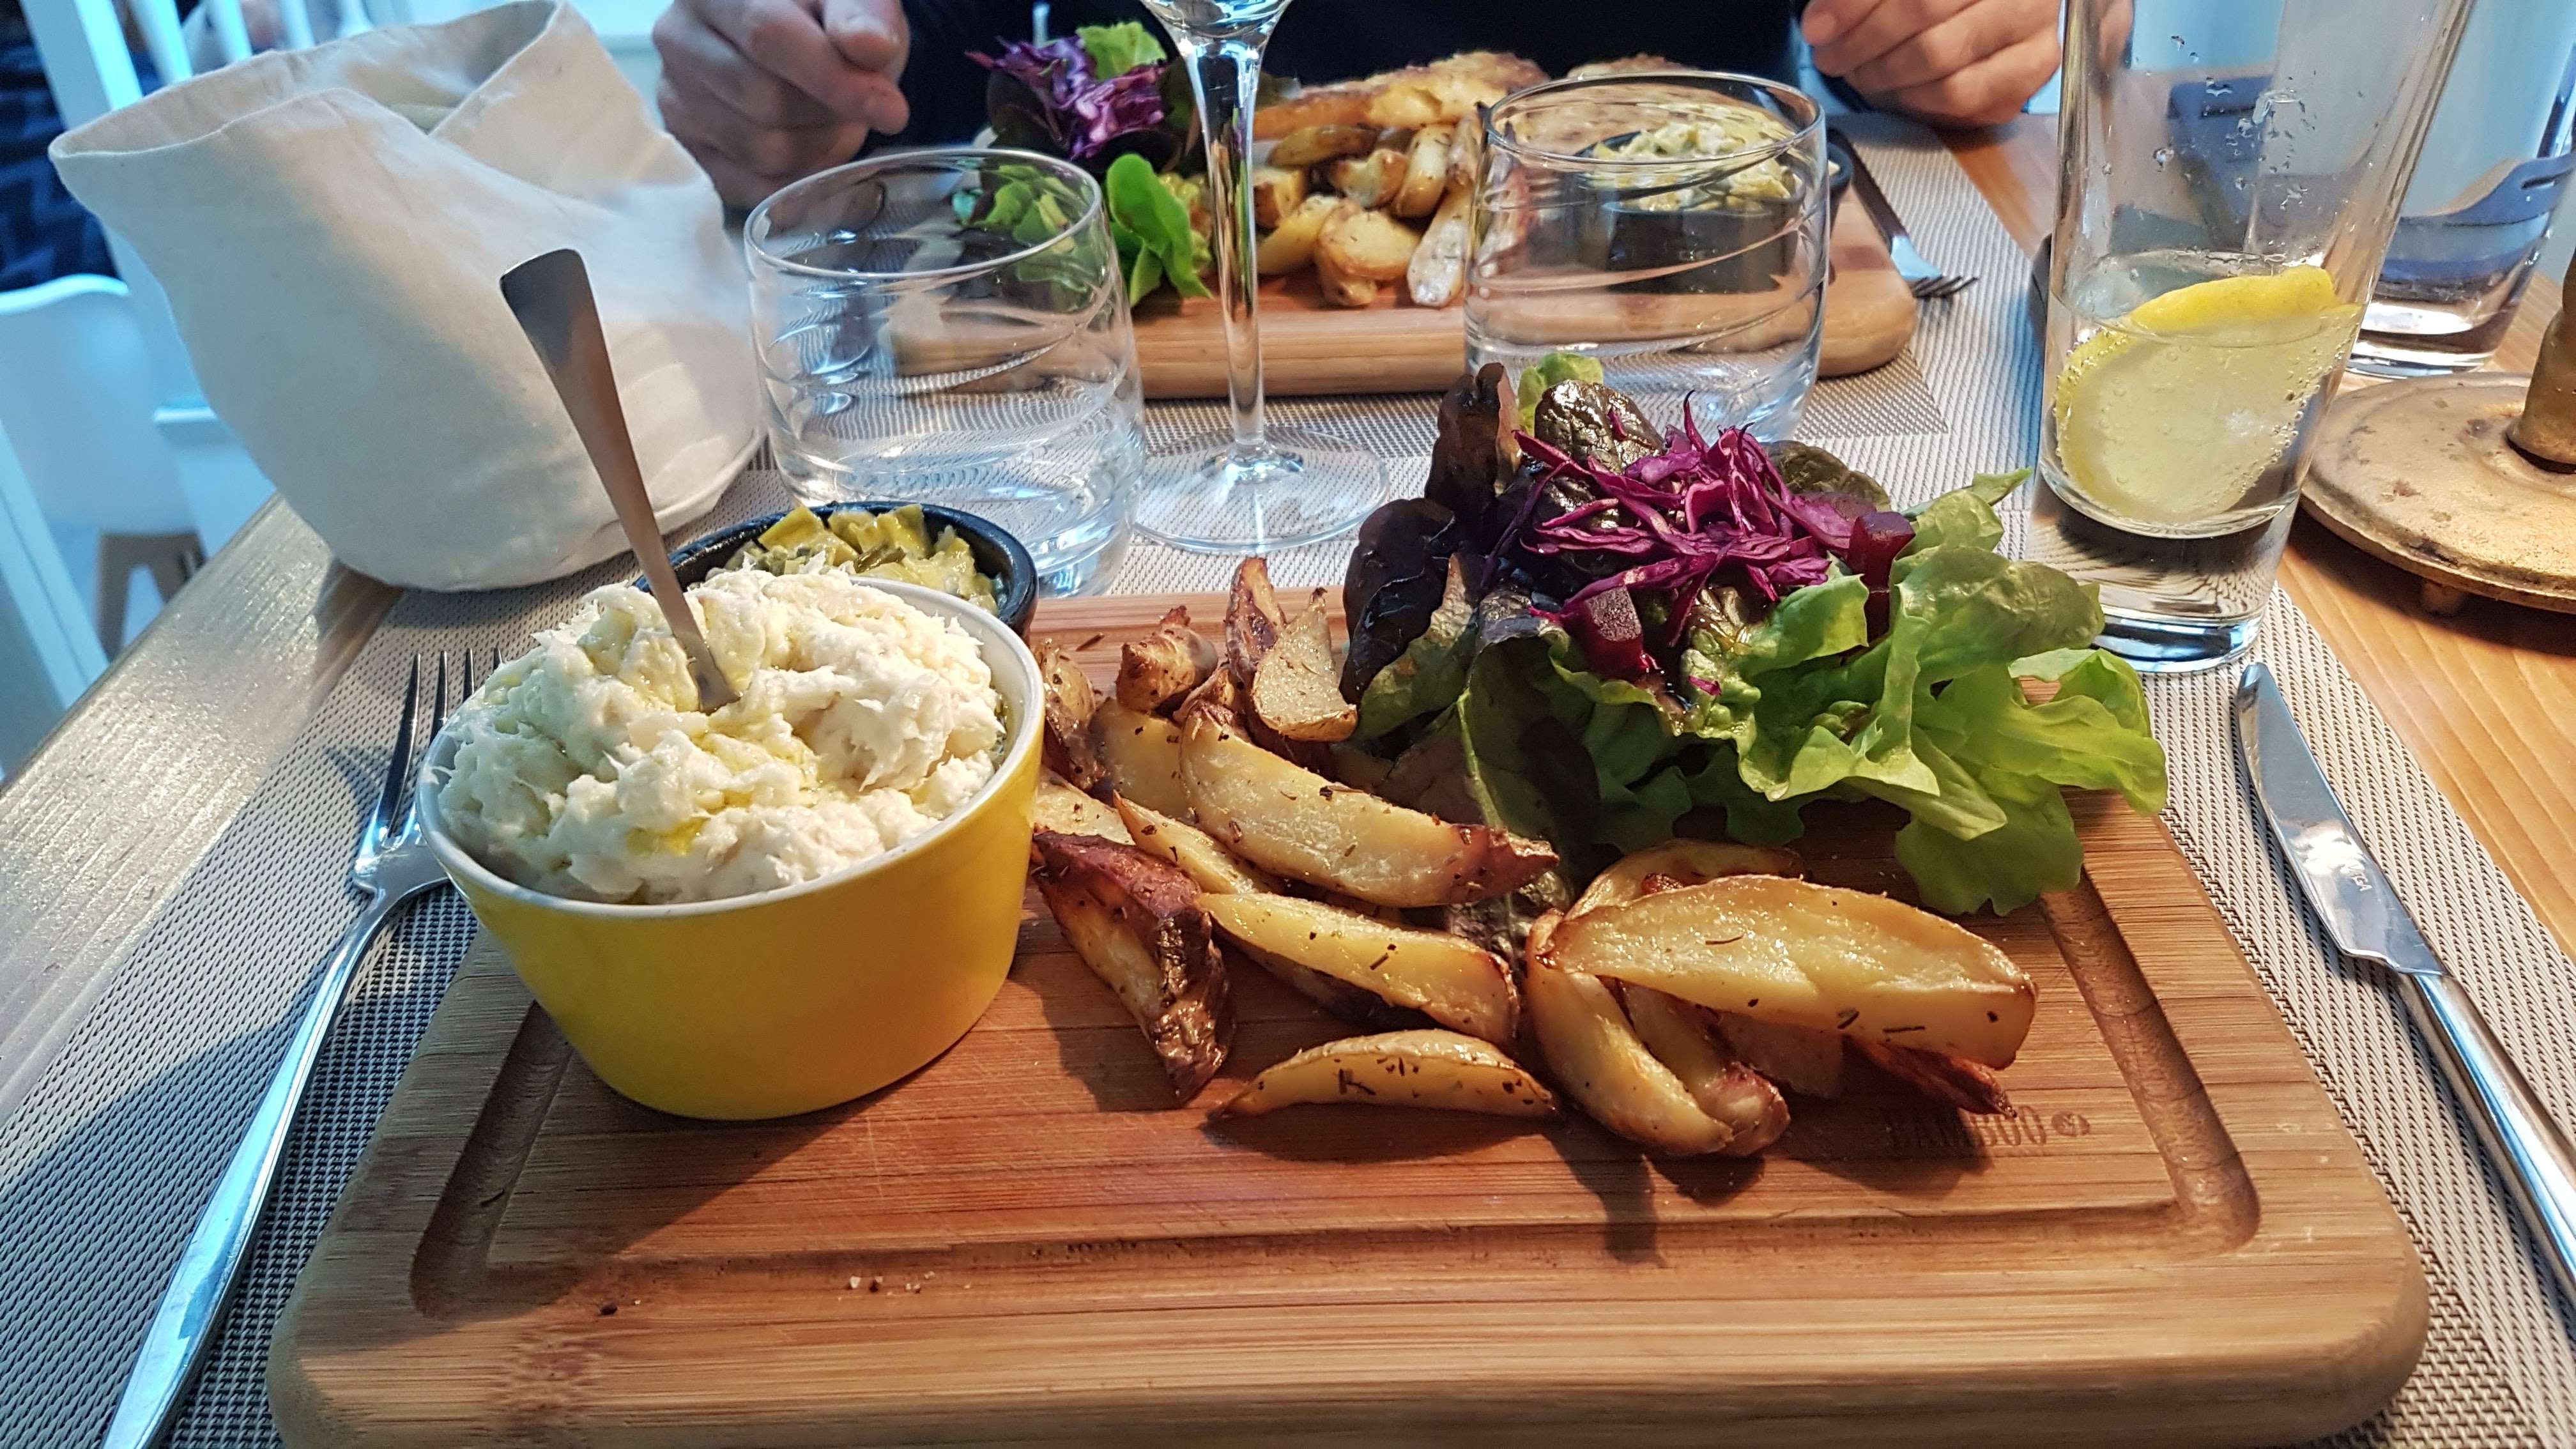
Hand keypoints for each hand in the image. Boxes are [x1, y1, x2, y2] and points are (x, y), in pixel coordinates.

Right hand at [653, 0, 911, 206]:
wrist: (799, 39)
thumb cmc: (827, 16)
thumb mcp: (855, 0)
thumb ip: (863, 16)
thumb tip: (871, 47)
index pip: (769, 37)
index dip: (834, 80)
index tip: (891, 109)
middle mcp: (678, 36)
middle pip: (765, 100)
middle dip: (829, 116)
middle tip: (859, 109)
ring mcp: (674, 94)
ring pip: (759, 149)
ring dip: (817, 148)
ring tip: (832, 121)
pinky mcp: (685, 145)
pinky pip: (747, 186)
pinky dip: (793, 179)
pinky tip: (810, 149)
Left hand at [1802, 0, 2059, 129]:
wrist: (1987, 8)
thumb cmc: (1934, 2)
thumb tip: (1821, 25)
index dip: (1856, 7)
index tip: (1817, 29)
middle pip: (1926, 14)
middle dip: (1866, 44)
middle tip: (1834, 59)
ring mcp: (2035, 26)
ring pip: (1945, 62)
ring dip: (1889, 76)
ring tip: (1864, 75)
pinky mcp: (2036, 68)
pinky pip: (1967, 97)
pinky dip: (1922, 99)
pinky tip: (1904, 90)